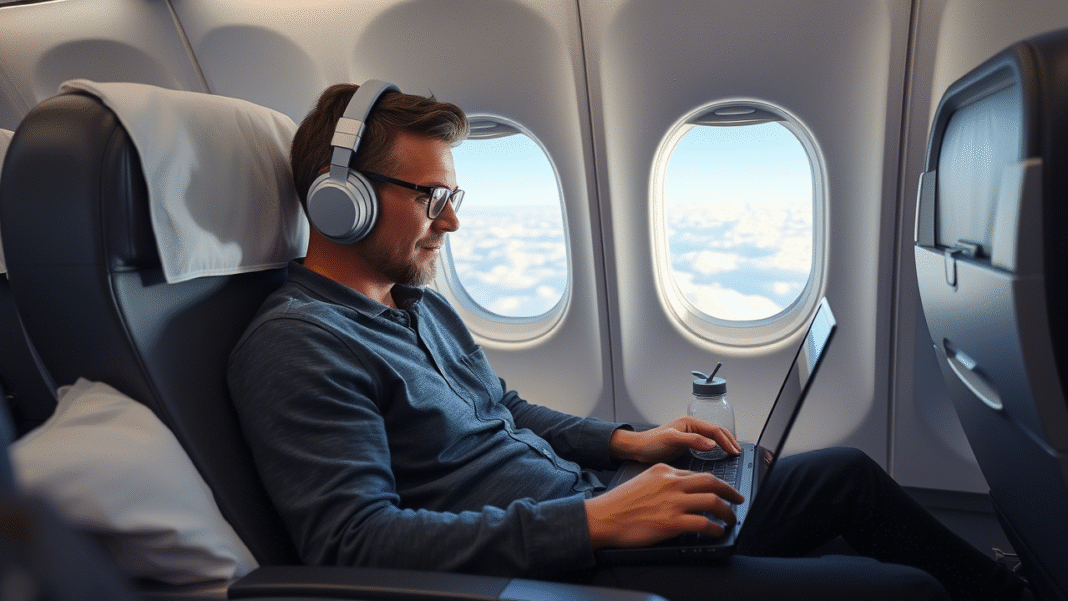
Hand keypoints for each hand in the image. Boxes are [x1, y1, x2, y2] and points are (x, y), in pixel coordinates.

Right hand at [585, 463, 744, 548]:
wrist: (604, 517)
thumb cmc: (621, 503)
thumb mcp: (644, 480)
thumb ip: (664, 482)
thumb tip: (683, 492)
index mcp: (665, 471)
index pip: (698, 474)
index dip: (715, 484)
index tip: (722, 491)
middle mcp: (672, 483)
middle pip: (712, 482)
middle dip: (731, 491)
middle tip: (738, 499)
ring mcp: (673, 502)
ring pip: (713, 501)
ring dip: (727, 512)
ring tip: (731, 519)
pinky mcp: (672, 522)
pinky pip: (704, 523)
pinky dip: (715, 528)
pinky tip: (717, 532)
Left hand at [610, 417, 740, 464]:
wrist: (637, 449)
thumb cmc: (650, 443)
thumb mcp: (671, 440)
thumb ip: (692, 441)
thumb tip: (712, 444)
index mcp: (690, 422)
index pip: (715, 430)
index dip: (726, 441)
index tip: (734, 452)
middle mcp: (691, 427)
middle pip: (716, 432)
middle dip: (729, 441)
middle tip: (738, 453)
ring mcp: (689, 435)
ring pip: (713, 437)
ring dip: (724, 443)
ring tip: (733, 452)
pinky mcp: (687, 444)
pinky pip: (706, 444)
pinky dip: (716, 448)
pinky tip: (719, 454)